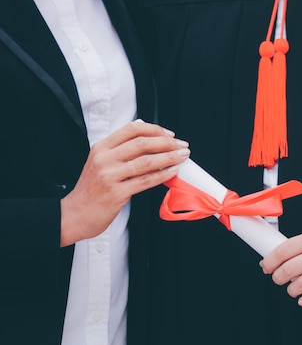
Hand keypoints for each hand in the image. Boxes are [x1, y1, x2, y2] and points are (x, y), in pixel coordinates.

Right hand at [60, 120, 189, 245]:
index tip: (170, 134)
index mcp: (101, 148)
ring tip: (183, 156)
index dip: (154, 129)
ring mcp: (110, 176)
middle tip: (182, 145)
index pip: (132, 129)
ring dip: (170, 157)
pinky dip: (163, 174)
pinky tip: (174, 171)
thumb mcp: (100, 163)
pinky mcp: (116, 193)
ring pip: (147, 161)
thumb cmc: (91, 190)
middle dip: (167, 143)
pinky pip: (146, 181)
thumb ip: (121, 151)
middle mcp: (104, 159)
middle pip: (142, 143)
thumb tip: (150, 141)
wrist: (74, 215)